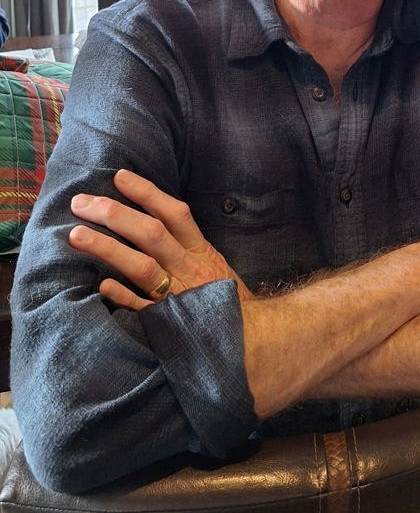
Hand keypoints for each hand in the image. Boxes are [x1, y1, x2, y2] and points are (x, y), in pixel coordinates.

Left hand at [69, 169, 251, 309]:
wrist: (249, 336)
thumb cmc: (226, 299)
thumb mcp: (216, 264)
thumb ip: (189, 246)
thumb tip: (154, 219)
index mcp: (201, 252)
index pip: (175, 214)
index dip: (147, 193)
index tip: (119, 177)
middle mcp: (189, 268)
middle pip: (151, 233)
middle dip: (114, 214)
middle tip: (81, 202)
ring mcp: (179, 295)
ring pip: (142, 266)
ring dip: (107, 248)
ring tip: (76, 235)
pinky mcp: (170, 323)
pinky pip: (144, 309)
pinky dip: (124, 296)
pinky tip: (101, 284)